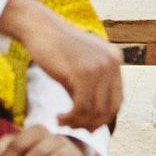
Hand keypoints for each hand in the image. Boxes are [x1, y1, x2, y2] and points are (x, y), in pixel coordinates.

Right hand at [0, 0, 122, 130]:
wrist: (37, 27)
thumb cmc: (54, 49)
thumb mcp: (78, 70)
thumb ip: (89, 90)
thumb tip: (93, 122)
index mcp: (114, 59)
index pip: (117, 99)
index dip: (102, 118)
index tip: (85, 126)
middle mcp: (112, 62)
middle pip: (111, 108)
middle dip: (93, 124)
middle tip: (74, 128)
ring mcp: (100, 66)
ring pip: (95, 110)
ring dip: (77, 122)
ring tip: (61, 122)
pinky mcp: (84, 72)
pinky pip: (82, 106)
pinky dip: (70, 118)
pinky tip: (58, 118)